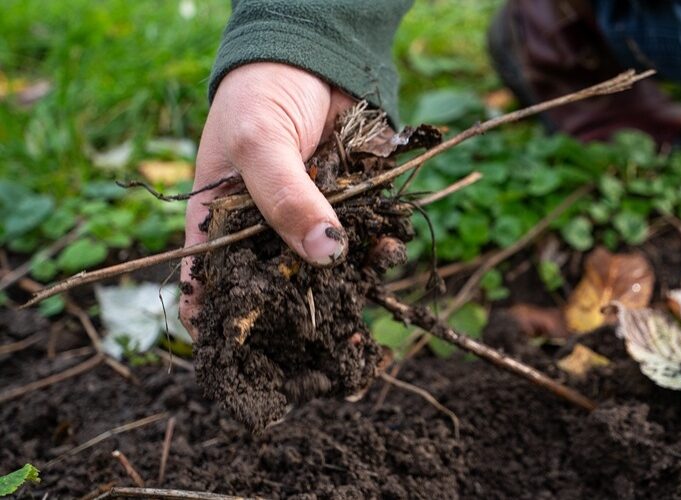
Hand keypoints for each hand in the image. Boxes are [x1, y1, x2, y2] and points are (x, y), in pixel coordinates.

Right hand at [179, 62, 353, 338]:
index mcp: (222, 221)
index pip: (213, 281)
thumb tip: (325, 255)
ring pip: (328, 269)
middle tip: (319, 351)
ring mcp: (311, 220)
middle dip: (298, 316)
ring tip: (361, 307)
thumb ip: (287, 198)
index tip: (243, 357)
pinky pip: (366, 239)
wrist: (314, 54)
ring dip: (348, 288)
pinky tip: (387, 253)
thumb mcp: (260, 143)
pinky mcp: (351, 208)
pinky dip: (378, 250)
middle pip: (278, 285)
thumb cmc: (261, 94)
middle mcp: (266, 229)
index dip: (222, 320)